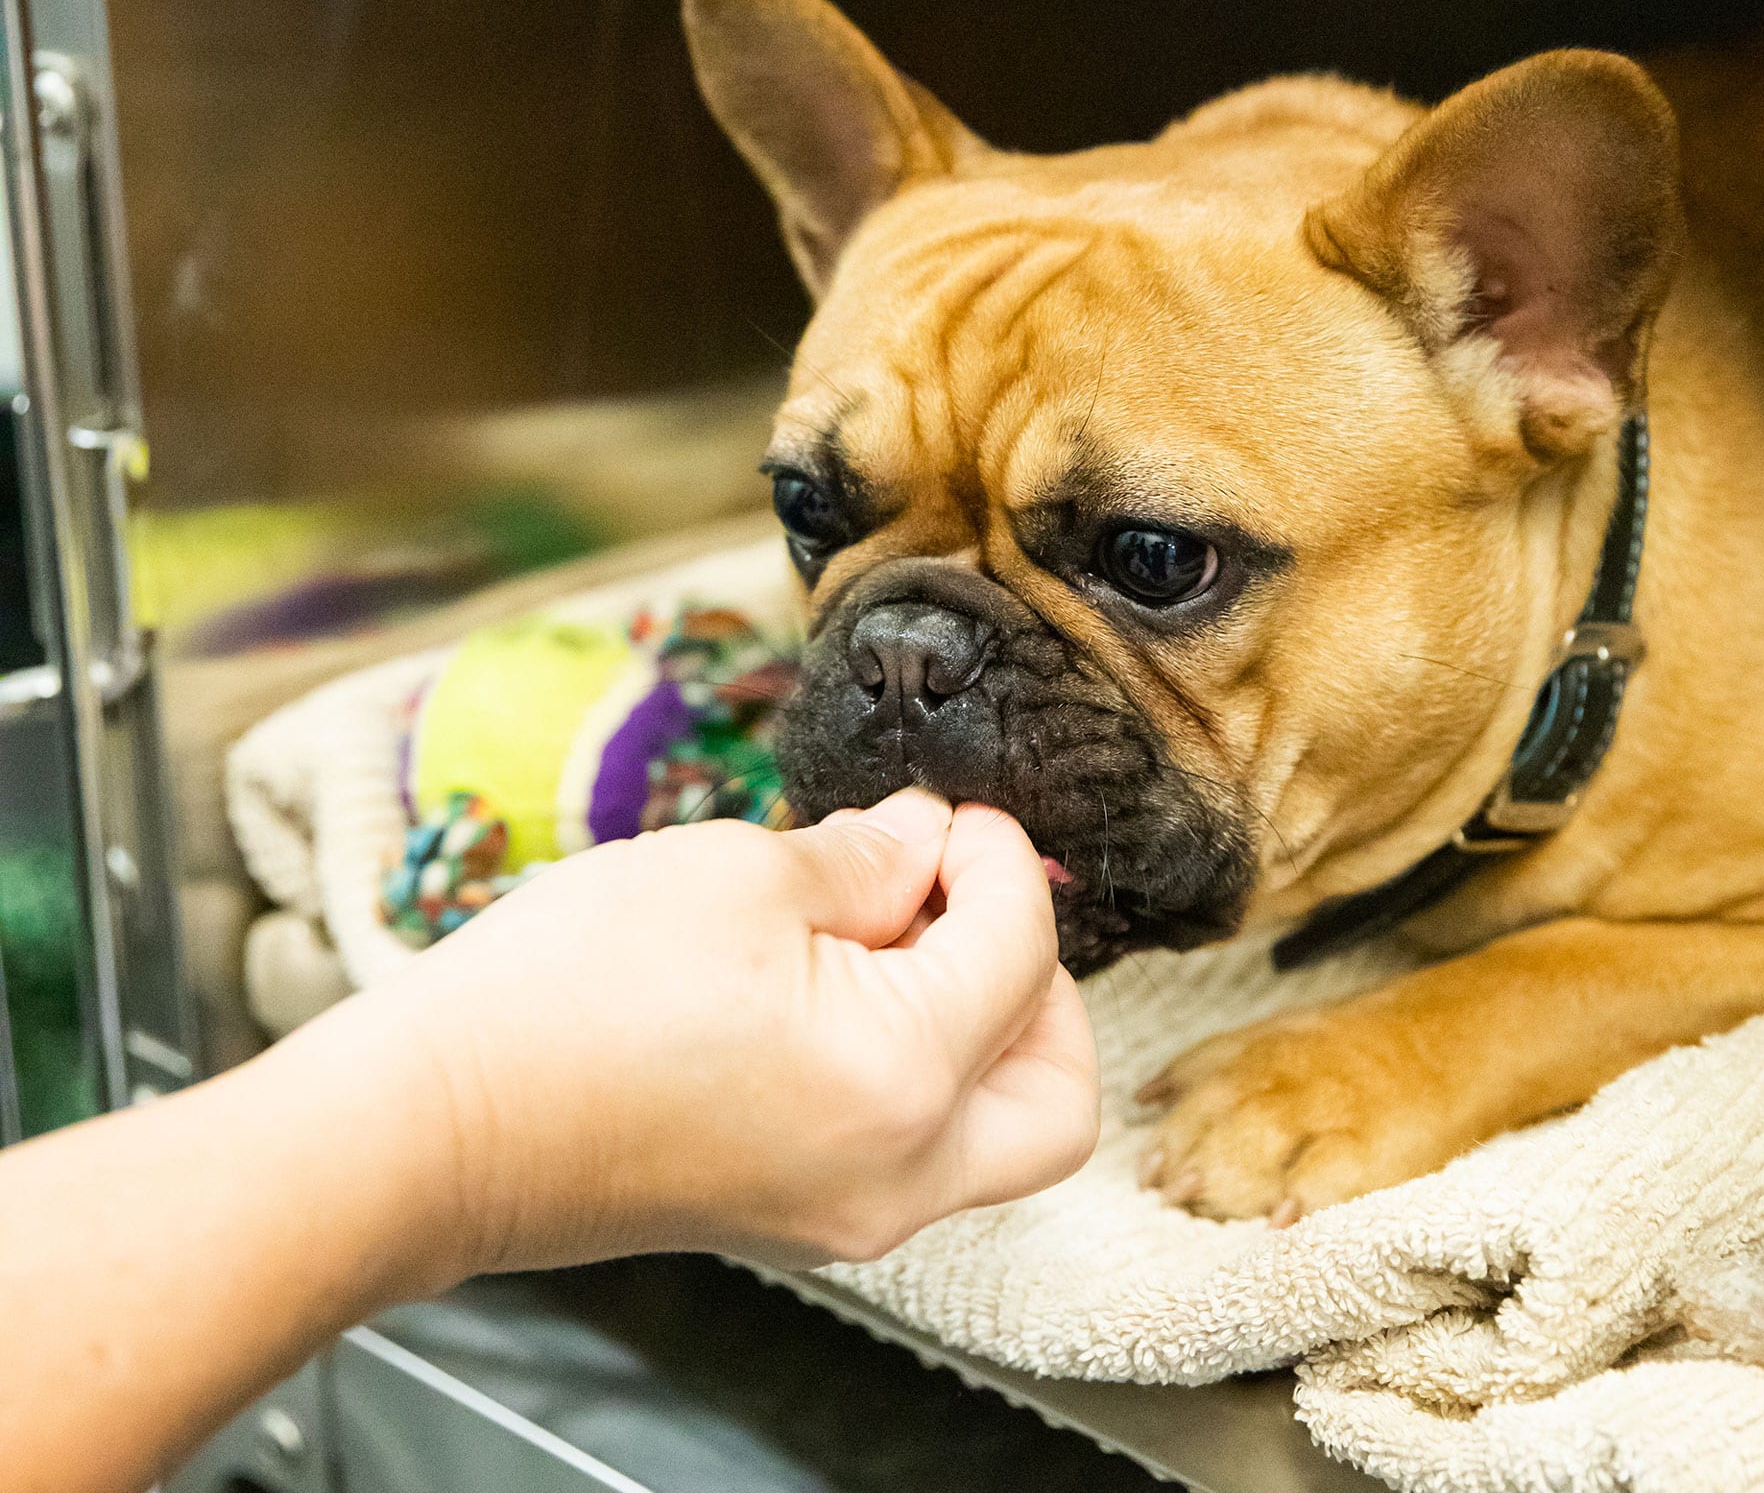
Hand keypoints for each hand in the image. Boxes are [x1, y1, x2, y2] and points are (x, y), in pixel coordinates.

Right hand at [327, 790, 1097, 1276]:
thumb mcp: (735, 875)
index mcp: (902, 1079)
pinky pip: (916, 1149)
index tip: (959, 815)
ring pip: (995, 1131)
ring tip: (891, 933)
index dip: (1001, 859)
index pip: (1022, 953)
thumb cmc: (563, 997)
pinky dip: (917, 1068)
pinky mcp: (801, 1219)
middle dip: (1038, 980)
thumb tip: (927, 842)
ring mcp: (850, 1214)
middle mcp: (899, 1174)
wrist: (436, 1125)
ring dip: (979, 1027)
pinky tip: (840, 985)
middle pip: (1055, 1089)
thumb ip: (867, 857)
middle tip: (968, 898)